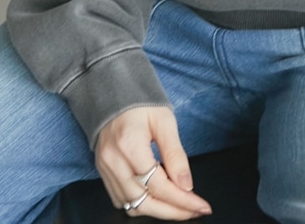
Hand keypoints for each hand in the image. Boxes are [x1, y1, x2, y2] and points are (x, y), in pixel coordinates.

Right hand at [95, 106, 211, 218]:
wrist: (113, 93)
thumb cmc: (140, 102)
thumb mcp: (164, 120)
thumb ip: (175, 154)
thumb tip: (186, 185)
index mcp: (129, 144)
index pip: (158, 185)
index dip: (182, 199)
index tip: (201, 205)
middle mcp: (113, 161)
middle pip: (145, 202)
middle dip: (173, 211)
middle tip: (195, 210)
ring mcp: (105, 169)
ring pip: (132, 206)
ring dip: (158, 211)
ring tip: (181, 207)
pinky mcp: (103, 172)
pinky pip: (121, 200)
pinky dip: (142, 204)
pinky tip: (159, 198)